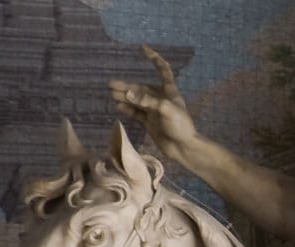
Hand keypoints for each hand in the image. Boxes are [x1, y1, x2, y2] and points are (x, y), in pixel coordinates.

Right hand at [108, 46, 196, 163]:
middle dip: (127, 86)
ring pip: (137, 101)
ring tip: (111, 93)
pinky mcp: (150, 123)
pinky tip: (118, 106)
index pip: (163, 70)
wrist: (183, 148)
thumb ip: (147, 100)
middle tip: (111, 84)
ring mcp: (154, 112)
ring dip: (125, 97)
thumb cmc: (180, 126)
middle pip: (142, 89)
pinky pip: (136, 113)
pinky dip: (128, 109)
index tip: (143, 48)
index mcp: (169, 92)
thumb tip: (128, 93)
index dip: (154, 59)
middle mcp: (161, 99)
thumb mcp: (166, 110)